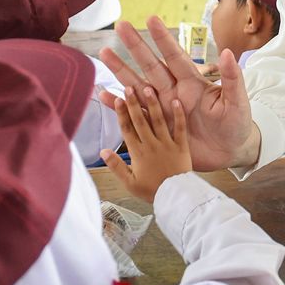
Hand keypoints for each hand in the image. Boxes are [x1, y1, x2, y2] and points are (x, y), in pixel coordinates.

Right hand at [98, 18, 257, 170]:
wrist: (229, 153)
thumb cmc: (236, 125)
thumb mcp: (237, 102)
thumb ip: (232, 79)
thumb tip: (228, 52)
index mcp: (192, 83)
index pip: (175, 57)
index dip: (163, 40)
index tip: (151, 19)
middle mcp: (174, 92)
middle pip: (151, 66)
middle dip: (136, 47)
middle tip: (120, 26)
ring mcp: (163, 109)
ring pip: (137, 86)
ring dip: (121, 71)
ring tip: (104, 53)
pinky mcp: (156, 128)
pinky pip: (134, 115)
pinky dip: (119, 106)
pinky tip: (104, 94)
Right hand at [101, 85, 191, 203]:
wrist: (175, 198)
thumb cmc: (152, 190)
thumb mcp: (129, 182)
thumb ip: (116, 166)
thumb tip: (102, 151)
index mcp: (138, 153)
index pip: (127, 129)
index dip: (121, 113)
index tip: (117, 99)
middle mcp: (151, 145)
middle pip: (140, 120)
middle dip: (133, 103)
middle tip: (128, 87)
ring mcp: (167, 144)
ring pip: (158, 120)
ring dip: (153, 104)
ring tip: (148, 88)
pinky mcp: (182, 146)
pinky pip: (180, 128)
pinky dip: (178, 115)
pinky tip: (176, 101)